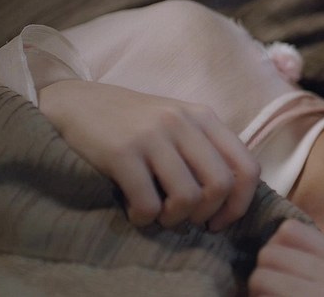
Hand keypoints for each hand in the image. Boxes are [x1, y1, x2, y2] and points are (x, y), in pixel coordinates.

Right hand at [38, 80, 259, 230]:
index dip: (240, 203)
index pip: (247, 167)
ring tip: (160, 216)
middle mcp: (183, 122)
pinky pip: (148, 202)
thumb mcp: (178, 124)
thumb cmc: (132, 122)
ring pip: (188, 197)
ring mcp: (152, 135)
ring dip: (175, 219)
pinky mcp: (121, 152)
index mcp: (204, 117)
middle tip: (188, 221)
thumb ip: (206, 150)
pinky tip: (136, 212)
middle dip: (208, 215)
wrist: (76, 103)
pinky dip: (145, 218)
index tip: (220, 220)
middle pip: (221, 185)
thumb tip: (232, 198)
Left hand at [248, 220, 323, 296]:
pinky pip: (263, 294)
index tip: (278, 267)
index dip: (275, 246)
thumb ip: (316, 259)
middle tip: (268, 288)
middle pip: (271, 250)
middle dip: (263, 270)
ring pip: (261, 274)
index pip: (290, 230)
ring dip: (258, 290)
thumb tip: (273, 236)